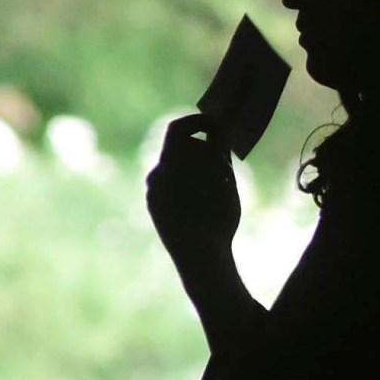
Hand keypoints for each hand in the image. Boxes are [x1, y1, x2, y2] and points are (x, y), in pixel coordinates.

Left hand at [146, 114, 239, 269]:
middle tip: (224, 160)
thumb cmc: (217, 217)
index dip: (198, 121)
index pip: (178, 128)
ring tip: (217, 185)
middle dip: (201, 148)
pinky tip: (204, 202)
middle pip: (179, 148)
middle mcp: (156, 174)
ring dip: (196, 167)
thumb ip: (218, 153)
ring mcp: (153, 192)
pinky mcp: (155, 207)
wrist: (200, 257)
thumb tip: (217, 131)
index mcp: (170, 164)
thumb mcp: (225, 181)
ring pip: (176, 168)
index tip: (217, 124)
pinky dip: (188, 184)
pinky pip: (171, 185)